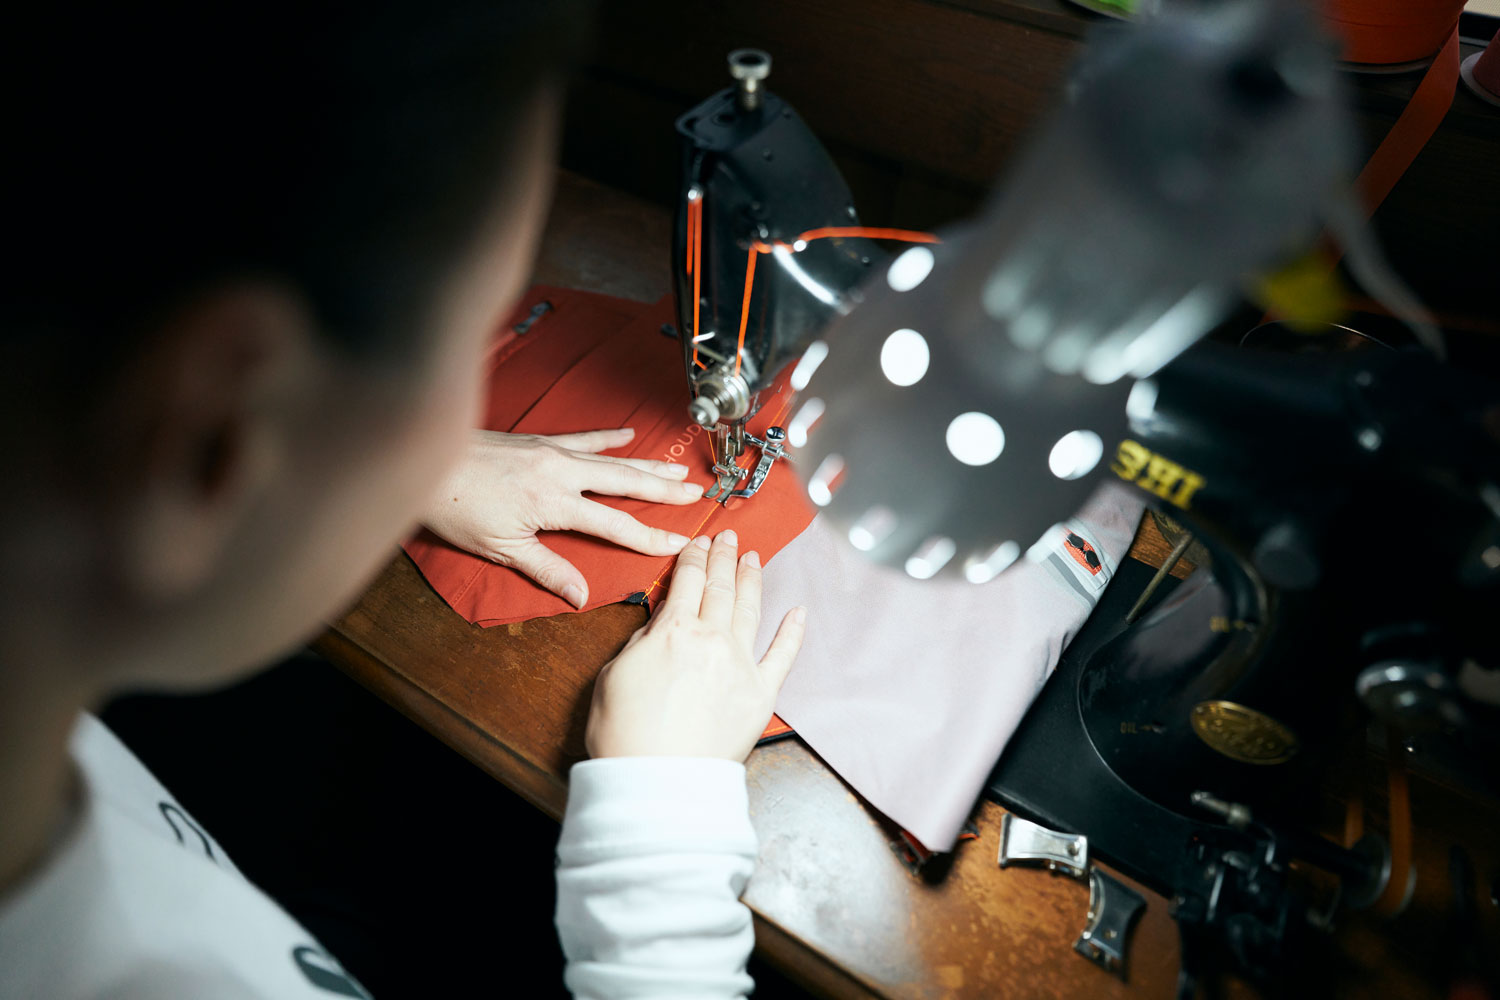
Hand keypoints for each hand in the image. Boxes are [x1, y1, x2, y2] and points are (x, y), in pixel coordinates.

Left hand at [422, 428, 704, 607]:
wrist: (427, 458)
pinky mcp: (539, 441)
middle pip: (626, 483)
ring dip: (647, 465)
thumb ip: (547, 570)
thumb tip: (580, 596)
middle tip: (696, 495)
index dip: (651, 537)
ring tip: (677, 471)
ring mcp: (552, 452)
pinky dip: (608, 438)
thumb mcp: (501, 548)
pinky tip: (627, 434)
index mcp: (555, 503)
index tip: (679, 544)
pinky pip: (584, 438)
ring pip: (612, 459)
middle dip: (664, 491)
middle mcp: (561, 472)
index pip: (615, 525)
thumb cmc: (455, 505)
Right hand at [585, 531, 806, 761]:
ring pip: (751, 609)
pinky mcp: (761, 693)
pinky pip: (783, 655)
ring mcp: (741, 665)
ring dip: (753, 579)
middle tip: (729, 536)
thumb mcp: (613, 675)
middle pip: (721, 587)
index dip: (695, 556)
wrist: (659, 781)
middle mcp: (712, 639)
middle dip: (725, 557)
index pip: (688, 580)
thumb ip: (641, 642)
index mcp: (673, 631)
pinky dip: (793, 631)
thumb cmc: (626, 735)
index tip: (699, 542)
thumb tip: (659, 623)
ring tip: (754, 558)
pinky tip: (798, 611)